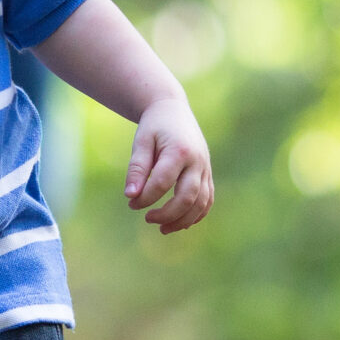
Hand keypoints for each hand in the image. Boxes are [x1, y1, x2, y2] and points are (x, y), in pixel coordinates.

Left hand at [125, 96, 212, 232]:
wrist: (173, 110)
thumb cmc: (154, 126)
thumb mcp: (141, 142)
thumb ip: (137, 168)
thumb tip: (131, 196)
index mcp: (179, 151)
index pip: (162, 183)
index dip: (145, 198)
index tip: (131, 203)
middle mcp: (197, 161)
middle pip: (186, 197)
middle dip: (166, 214)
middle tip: (147, 218)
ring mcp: (205, 168)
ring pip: (201, 203)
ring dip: (182, 220)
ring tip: (162, 229)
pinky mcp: (207, 173)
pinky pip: (208, 199)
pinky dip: (196, 215)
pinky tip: (179, 223)